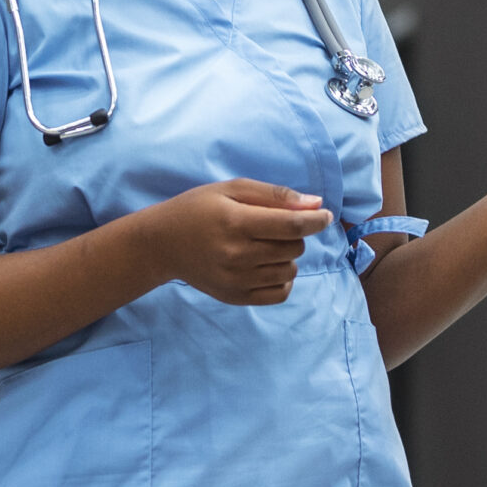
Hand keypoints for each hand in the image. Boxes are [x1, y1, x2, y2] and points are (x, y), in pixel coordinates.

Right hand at [141, 179, 335, 305]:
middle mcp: (237, 255)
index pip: (291, 225)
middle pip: (293, 248)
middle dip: (295, 234)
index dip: (316, 220)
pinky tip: (268, 266)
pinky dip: (283, 279)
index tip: (325, 215)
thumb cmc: (198, 209)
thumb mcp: (232, 189)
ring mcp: (236, 280)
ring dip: (288, 256)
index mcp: (236, 222)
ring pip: (290, 270)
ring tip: (265, 245)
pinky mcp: (235, 297)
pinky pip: (280, 293)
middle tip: (274, 226)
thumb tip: (316, 204)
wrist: (161, 244)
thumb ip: (275, 195)